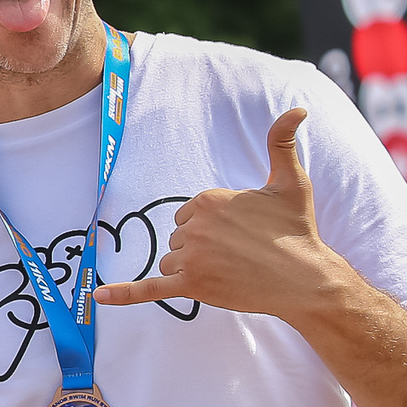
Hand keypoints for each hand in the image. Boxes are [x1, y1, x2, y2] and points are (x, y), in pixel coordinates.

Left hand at [93, 108, 347, 321]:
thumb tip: (296, 110)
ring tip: (231, 271)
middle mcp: (193, 225)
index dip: (213, 228)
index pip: (190, 215)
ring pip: (172, 262)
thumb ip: (281, 144)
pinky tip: (99, 296)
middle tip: (240, 254)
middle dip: (202, 248)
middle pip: (178, 238)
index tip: (242, 233)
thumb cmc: (298, 231)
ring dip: (193, 270)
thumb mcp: (291, 181)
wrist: (306, 279)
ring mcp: (190, 256)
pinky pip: (149, 288)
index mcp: (207, 199)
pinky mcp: (190, 285)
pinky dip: (124, 294)